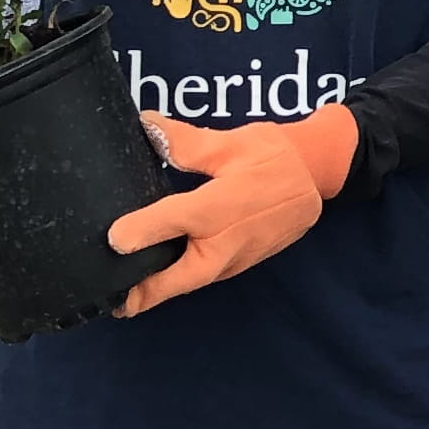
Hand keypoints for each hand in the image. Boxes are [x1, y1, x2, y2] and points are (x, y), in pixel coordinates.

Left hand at [108, 103, 356, 315]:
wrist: (314, 179)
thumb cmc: (271, 157)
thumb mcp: (233, 142)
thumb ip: (187, 140)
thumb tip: (146, 124)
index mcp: (222, 205)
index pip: (176, 220)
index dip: (142, 230)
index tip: (113, 240)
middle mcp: (228, 240)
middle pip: (183, 275)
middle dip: (148, 292)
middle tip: (114, 303)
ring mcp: (236, 258)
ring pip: (193, 280)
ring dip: (160, 290)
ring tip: (124, 297)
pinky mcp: (239, 265)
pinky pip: (203, 276)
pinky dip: (178, 281)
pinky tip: (155, 277)